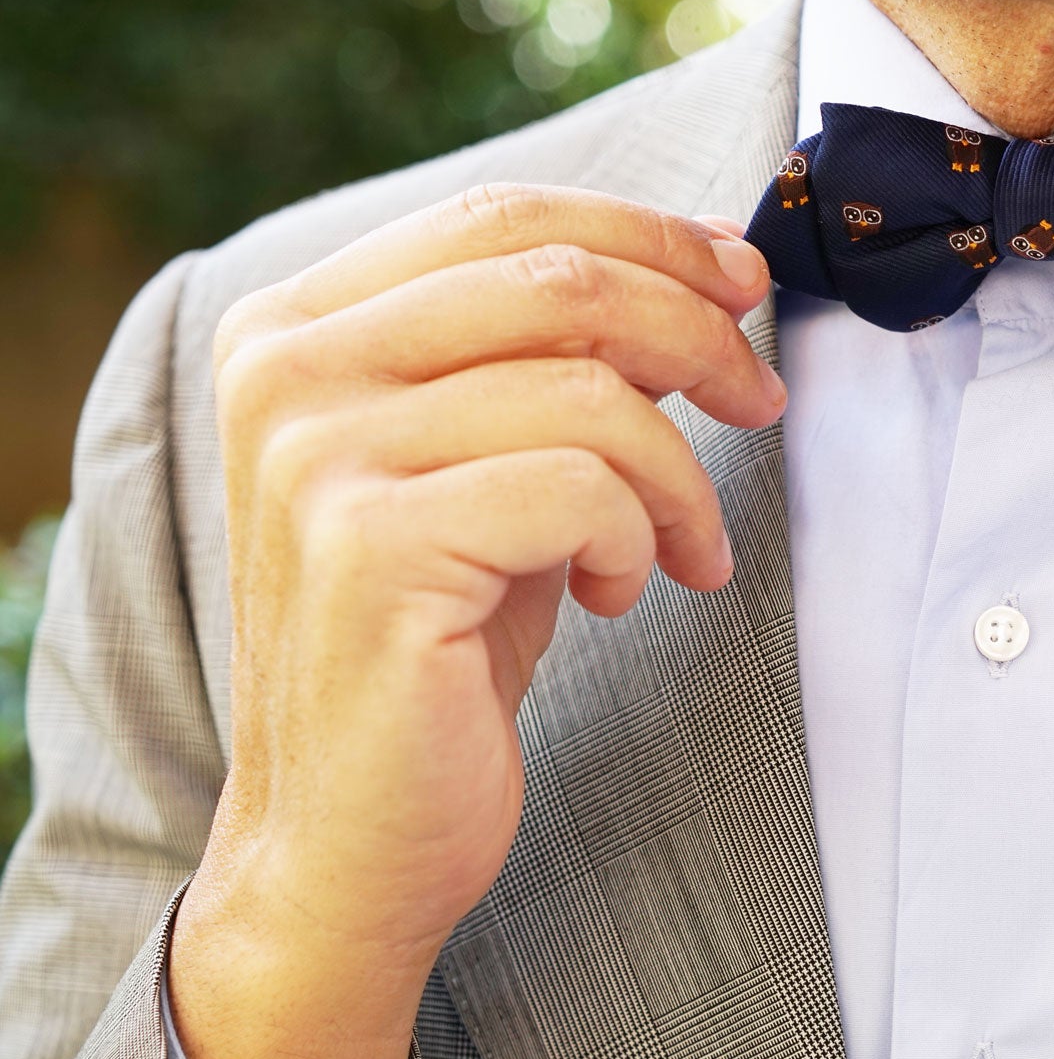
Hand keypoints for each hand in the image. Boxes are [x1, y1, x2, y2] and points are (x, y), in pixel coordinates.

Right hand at [166, 184, 778, 1058]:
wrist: (346, 840)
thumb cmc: (436, 649)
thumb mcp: (485, 470)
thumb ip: (546, 363)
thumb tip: (702, 273)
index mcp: (295, 328)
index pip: (502, 218)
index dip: (647, 235)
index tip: (741, 279)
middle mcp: (286, 372)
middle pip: (557, 279)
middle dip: (697, 332)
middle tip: (762, 400)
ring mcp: (317, 457)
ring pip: (587, 389)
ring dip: (679, 474)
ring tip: (681, 548)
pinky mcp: (372, 548)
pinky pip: (582, 487)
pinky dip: (639, 537)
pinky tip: (620, 594)